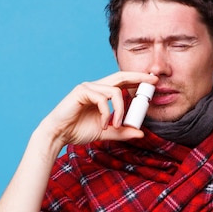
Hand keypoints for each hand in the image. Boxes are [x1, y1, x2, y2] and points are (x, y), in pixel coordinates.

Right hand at [39, 71, 157, 146]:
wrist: (58, 135)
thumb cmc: (78, 131)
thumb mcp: (106, 132)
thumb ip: (122, 132)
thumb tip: (141, 133)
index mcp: (102, 93)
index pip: (122, 82)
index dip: (137, 79)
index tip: (153, 81)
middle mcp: (96, 86)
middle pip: (121, 76)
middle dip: (138, 77)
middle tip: (153, 80)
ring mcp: (88, 87)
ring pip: (115, 91)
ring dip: (120, 110)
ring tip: (116, 126)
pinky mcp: (81, 91)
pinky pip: (102, 99)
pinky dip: (106, 114)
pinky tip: (102, 126)